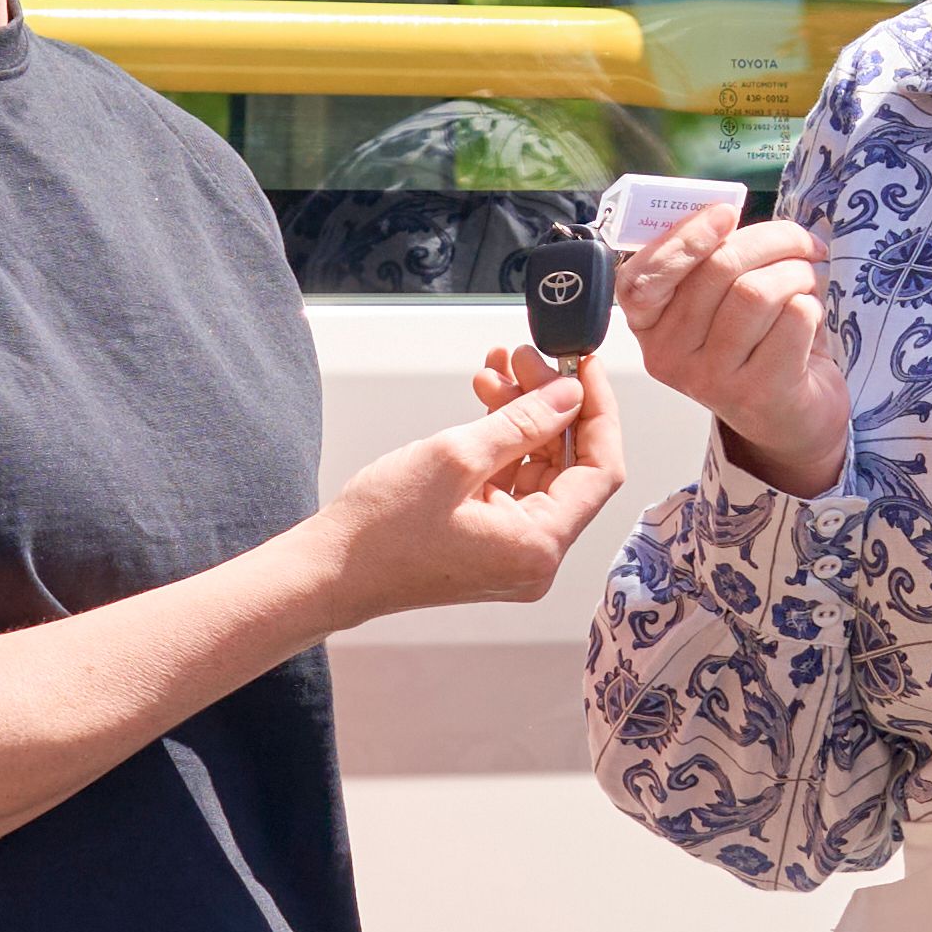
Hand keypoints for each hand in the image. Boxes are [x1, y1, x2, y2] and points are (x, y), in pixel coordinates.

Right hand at [314, 374, 621, 623]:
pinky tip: (486, 401)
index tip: (584, 367)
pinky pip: (513, 485)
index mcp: (538, 545)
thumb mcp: (456, 457)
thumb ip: (524, 422)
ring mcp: (513, 552)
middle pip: (570, 467)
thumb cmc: (380, 531)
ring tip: (497, 371)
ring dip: (523, 417)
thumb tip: (570, 395)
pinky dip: (504, 443)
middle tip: (526, 359)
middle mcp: (535, 557)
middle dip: (551, 405)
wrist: (329, 572)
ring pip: (539, 470)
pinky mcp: (490, 542)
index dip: (599, 411)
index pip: (601, 470)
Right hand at [619, 212, 846, 495]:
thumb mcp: (717, 301)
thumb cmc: (753, 343)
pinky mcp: (758, 393)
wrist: (791, 417)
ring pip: (758, 290)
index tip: (727, 212)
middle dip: (773, 240)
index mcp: (648, 325)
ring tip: (806, 281)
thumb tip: (723, 211)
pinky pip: (795, 318)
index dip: (686, 237)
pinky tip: (810, 319)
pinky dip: (813, 305)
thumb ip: (707, 258)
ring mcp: (711, 379)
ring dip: (797, 272)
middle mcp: (669, 356)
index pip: (642, 278)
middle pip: (719, 267)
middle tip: (801, 244)